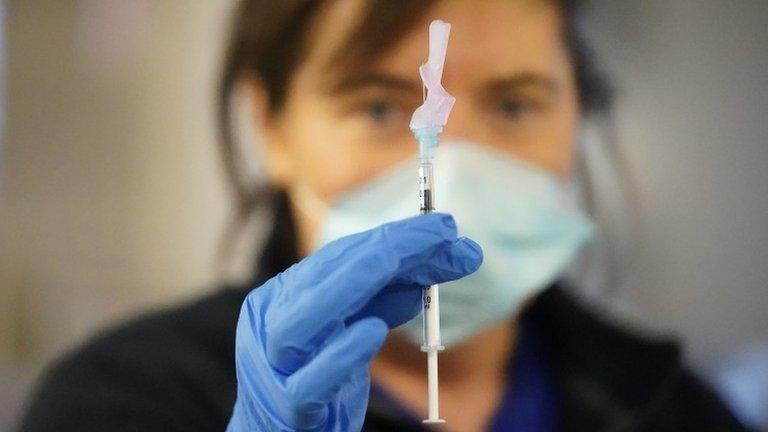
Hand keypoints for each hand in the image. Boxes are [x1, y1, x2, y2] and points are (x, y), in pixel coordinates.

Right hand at [227, 213, 481, 430]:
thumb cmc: (314, 383)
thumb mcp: (351, 332)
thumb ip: (385, 301)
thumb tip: (432, 263)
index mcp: (285, 298)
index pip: (340, 257)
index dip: (395, 238)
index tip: (446, 227)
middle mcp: (270, 322)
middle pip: (324, 278)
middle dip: (387, 249)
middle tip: (443, 232)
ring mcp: (272, 366)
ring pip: (303, 322)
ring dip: (356, 285)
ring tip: (405, 263)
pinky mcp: (284, 411)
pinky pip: (309, 382)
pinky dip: (342, 354)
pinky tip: (373, 331)